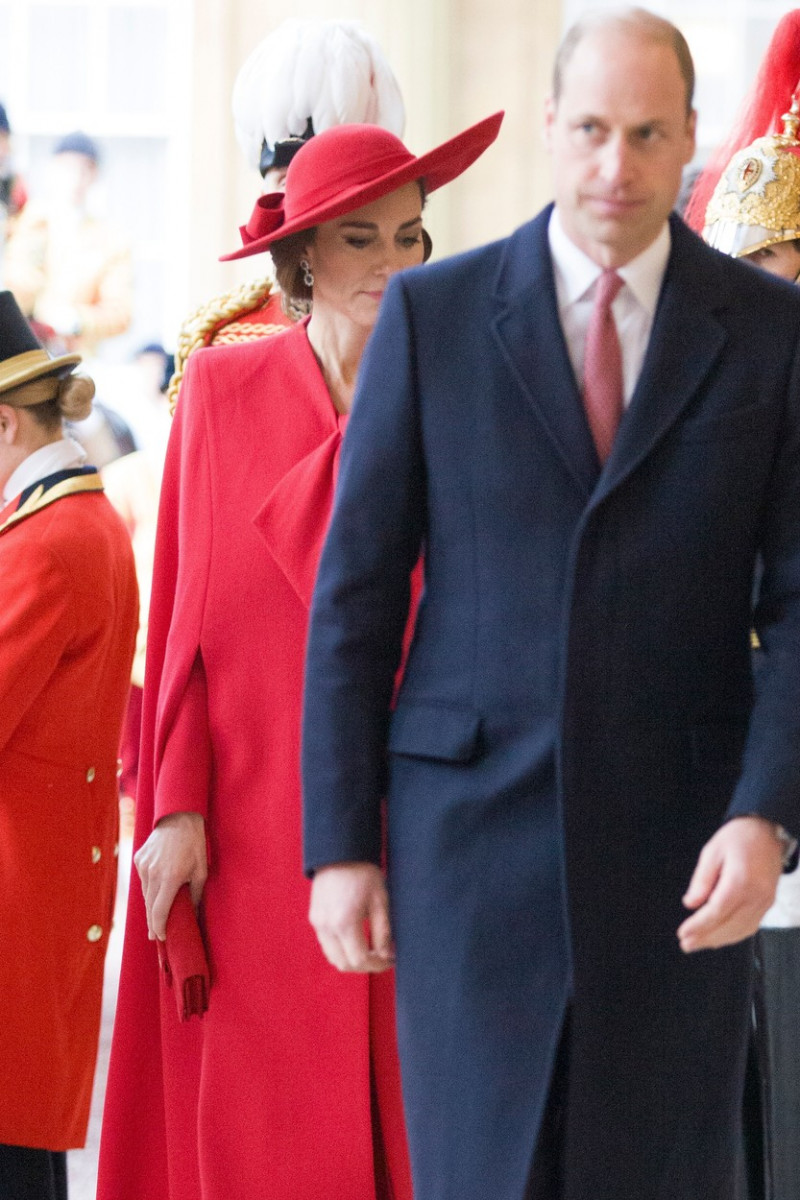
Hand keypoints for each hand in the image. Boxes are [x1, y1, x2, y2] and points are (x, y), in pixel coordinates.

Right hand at [134, 811, 206, 940]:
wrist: (179, 817)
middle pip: (149, 906)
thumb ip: (195, 895)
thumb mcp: (201, 871)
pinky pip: (143, 880)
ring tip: (156, 917)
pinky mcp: (138, 859)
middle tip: (156, 935)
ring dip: (150, 905)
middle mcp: (153, 873)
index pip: (160, 911)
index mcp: (170, 878)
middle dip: (153, 922)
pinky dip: (149, 887)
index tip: (161, 937)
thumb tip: (193, 915)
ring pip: (145, 893)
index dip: (159, 927)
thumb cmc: (195, 844)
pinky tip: (155, 891)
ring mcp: (143, 866)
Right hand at [309, 862, 394, 972]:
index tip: (390, 960)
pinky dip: (341, 950)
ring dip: (351, 960)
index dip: (377, 965)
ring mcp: (317, 923)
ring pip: (333, 957)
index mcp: (344, 923)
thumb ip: (383, 932)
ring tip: (370, 950)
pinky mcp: (314, 918)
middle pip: (344, 964)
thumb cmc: (364, 873)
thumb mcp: (380, 902)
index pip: (359, 960)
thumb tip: (386, 956)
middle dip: (365, 966)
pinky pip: (327, 944)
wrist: (341, 852)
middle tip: (382, 958)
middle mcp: (327, 926)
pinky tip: (356, 940)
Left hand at [678, 816, 783, 952]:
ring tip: (698, 944)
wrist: (767, 830)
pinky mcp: (768, 902)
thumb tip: (691, 903)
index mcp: (741, 880)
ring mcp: (765, 900)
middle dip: (706, 938)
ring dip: (719, 940)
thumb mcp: (712, 851)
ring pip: (741, 930)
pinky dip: (734, 935)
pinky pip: (751, 925)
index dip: (699, 926)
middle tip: (686, 944)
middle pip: (729, 925)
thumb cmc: (739, 837)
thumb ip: (702, 879)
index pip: (717, 911)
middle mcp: (756, 894)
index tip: (683, 933)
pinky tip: (720, 937)